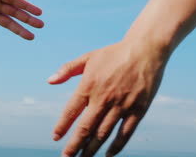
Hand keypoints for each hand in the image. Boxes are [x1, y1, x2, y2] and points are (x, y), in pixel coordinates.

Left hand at [48, 40, 169, 156]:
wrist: (145, 49)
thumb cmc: (113, 53)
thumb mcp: (88, 57)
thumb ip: (67, 69)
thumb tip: (50, 81)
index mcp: (89, 85)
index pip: (71, 110)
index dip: (62, 126)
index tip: (55, 138)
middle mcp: (104, 97)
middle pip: (85, 127)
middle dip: (74, 145)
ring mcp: (122, 105)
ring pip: (103, 133)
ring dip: (92, 148)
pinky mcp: (138, 109)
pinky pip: (125, 133)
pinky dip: (116, 146)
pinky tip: (108, 154)